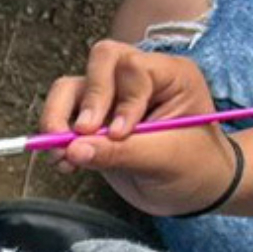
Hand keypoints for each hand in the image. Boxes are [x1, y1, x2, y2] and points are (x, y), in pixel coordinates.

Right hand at [39, 42, 238, 215]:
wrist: (195, 189)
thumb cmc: (195, 168)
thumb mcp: (166, 160)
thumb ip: (121, 152)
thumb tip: (73, 150)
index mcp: (171, 75)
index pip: (132, 67)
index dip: (120, 100)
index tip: (120, 134)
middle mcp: (140, 78)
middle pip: (99, 63)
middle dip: (85, 100)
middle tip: (79, 135)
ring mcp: (115, 97)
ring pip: (72, 87)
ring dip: (59, 118)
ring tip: (62, 153)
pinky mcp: (96, 120)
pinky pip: (64, 115)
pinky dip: (57, 138)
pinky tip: (67, 162)